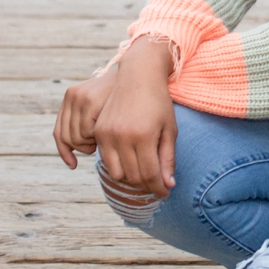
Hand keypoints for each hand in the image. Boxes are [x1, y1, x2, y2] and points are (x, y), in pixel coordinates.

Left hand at [55, 65, 117, 168]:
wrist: (138, 76)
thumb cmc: (123, 99)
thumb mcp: (100, 111)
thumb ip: (87, 124)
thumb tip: (73, 150)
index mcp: (71, 97)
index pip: (58, 132)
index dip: (64, 151)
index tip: (73, 165)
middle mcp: (72, 95)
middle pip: (65, 138)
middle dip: (81, 148)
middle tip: (97, 146)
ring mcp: (80, 97)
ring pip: (75, 138)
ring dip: (89, 144)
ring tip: (103, 139)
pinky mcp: (90, 101)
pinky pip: (85, 132)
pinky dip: (94, 138)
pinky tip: (105, 134)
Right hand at [93, 41, 177, 195]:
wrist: (138, 75)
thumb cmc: (159, 102)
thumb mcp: (169, 129)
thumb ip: (167, 158)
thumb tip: (168, 186)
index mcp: (144, 136)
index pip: (151, 175)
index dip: (159, 188)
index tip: (166, 193)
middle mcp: (123, 136)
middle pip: (133, 177)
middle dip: (147, 185)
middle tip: (156, 184)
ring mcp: (107, 133)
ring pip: (117, 173)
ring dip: (131, 178)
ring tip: (143, 173)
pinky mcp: (98, 131)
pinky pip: (106, 160)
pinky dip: (118, 167)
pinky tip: (130, 163)